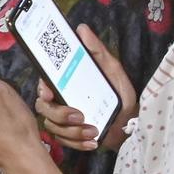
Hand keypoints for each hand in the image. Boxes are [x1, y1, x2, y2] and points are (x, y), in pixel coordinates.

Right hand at [33, 23, 136, 151]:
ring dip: (73, 132)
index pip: (43, 86)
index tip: (49, 93)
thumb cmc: (120, 95)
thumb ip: (97, 51)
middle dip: (60, 115)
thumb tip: (81, 29)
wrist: (132, 124)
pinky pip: (65, 143)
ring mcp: (63, 123)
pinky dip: (79, 144)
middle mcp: (60, 103)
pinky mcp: (70, 139)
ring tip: (94, 132)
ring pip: (54, 128)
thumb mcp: (111, 70)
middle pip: (44, 109)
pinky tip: (93, 142)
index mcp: (66, 86)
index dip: (42, 89)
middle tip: (81, 116)